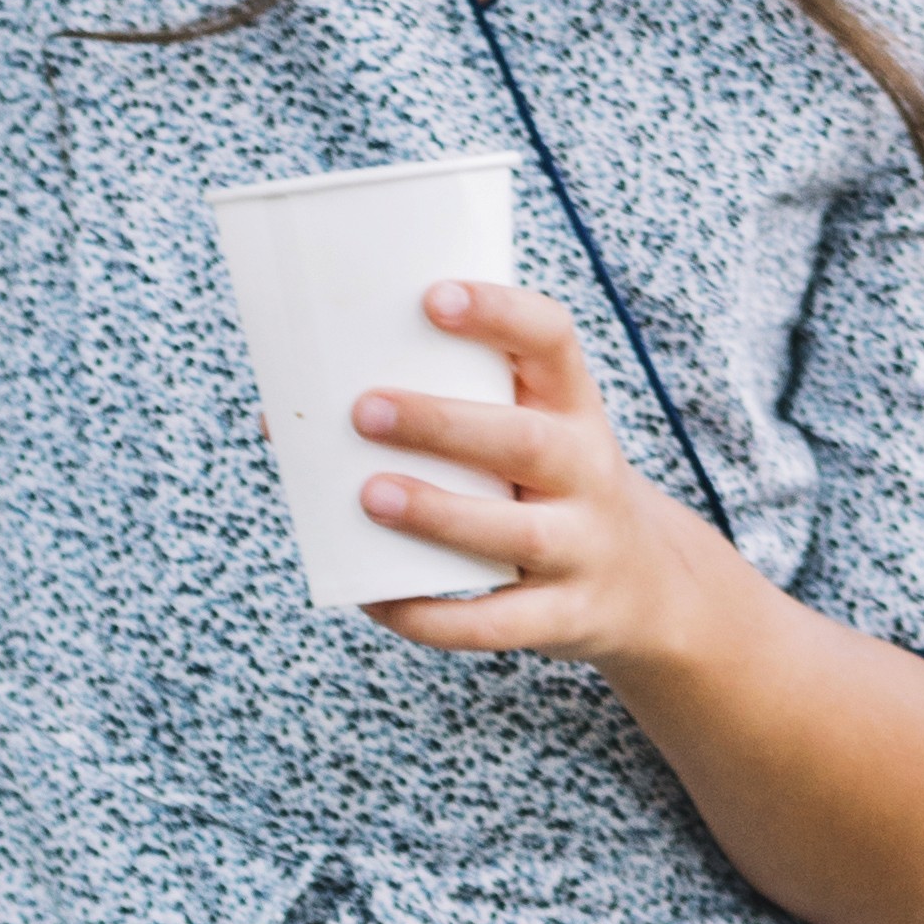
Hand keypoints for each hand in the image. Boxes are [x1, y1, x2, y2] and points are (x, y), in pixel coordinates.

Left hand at [349, 278, 715, 666]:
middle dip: (443, 425)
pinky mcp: (564, 616)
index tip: (432, 298)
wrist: (644, 585)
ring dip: (438, 514)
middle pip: (527, 441)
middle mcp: (587, 472)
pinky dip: (433, 617)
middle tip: (365, 410)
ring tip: (368, 496)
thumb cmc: (543, 491)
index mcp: (572, 407)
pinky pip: (495, 625)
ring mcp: (582, 548)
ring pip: (515, 534)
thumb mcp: (527, 433)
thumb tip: (280, 416)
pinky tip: (378, 599)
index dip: (499, 315)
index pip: (553, 341)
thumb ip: (440, 413)